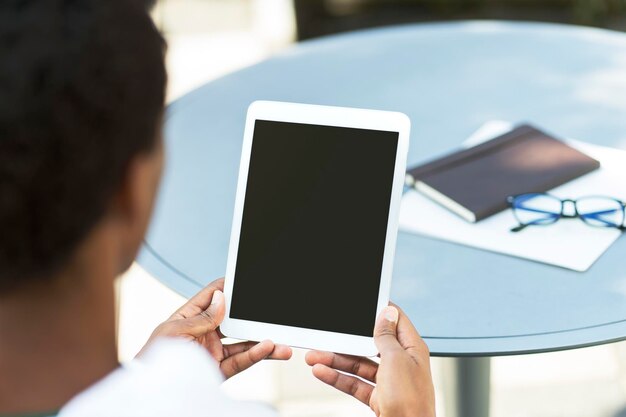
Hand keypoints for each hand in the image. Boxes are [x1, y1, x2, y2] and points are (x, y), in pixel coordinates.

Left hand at [139, 277, 291, 378]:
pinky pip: (241, 361)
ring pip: (244, 343)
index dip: (229, 287)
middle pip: (235, 320)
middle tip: (272, 313)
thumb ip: (202, 317)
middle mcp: (203, 333)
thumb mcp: (175, 332)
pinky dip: (256, 355)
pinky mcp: (218, 371)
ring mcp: (212, 352)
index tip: (246, 280)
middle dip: (254, 317)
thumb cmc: (153, 359)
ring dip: (264, 342)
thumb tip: (221, 298)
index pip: (212, 297)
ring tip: (281, 343)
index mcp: (189, 317)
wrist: (152, 391)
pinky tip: (268, 349)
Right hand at [305, 304, 434, 416]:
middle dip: (346, 340)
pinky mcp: (379, 398)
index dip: (379, 310)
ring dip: (336, 360)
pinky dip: (338, 378)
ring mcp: (390, 382)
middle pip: (370, 344)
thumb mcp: (395, 361)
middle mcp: (402, 363)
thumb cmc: (410, 403)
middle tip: (328, 334)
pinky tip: (322, 372)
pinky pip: (355, 383)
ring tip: (314, 357)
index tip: (362, 302)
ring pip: (358, 364)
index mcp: (412, 349)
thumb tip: (387, 312)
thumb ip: (387, 337)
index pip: (396, 321)